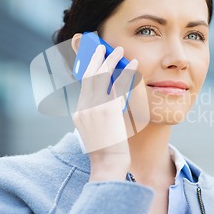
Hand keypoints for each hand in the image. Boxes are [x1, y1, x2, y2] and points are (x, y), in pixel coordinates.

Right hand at [72, 40, 137, 181]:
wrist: (108, 166)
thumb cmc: (107, 149)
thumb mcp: (98, 129)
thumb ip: (101, 111)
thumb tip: (112, 92)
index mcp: (80, 113)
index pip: (83, 85)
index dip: (89, 67)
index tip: (95, 57)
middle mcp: (84, 109)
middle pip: (88, 76)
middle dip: (96, 58)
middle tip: (104, 47)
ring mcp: (94, 110)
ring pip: (101, 78)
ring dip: (111, 61)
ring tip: (120, 50)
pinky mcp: (107, 112)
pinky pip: (117, 87)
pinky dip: (125, 73)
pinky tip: (133, 64)